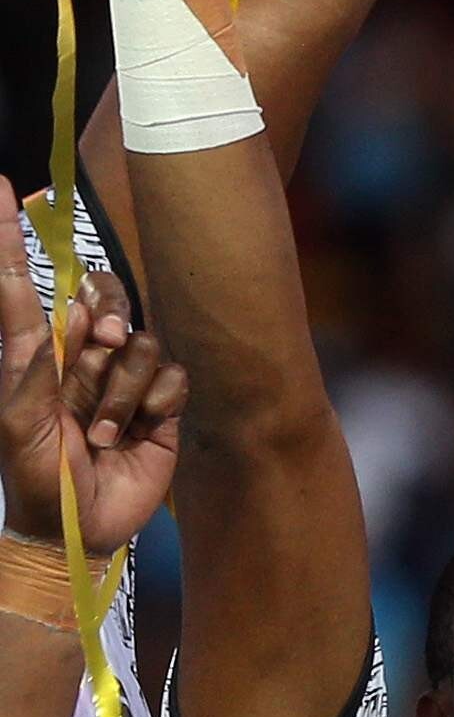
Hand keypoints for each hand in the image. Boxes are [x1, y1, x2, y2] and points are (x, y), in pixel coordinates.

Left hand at [0, 228, 183, 551]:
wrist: (80, 526)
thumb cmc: (34, 476)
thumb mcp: (20, 420)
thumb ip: (35, 364)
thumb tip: (57, 308)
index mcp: (35, 353)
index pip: (20, 284)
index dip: (7, 238)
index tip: (0, 189)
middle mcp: (80, 355)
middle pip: (101, 302)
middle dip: (103, 324)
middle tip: (99, 345)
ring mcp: (123, 377)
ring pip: (139, 344)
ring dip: (121, 393)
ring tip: (104, 433)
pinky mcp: (161, 402)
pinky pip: (172, 376)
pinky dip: (155, 406)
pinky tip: (138, 433)